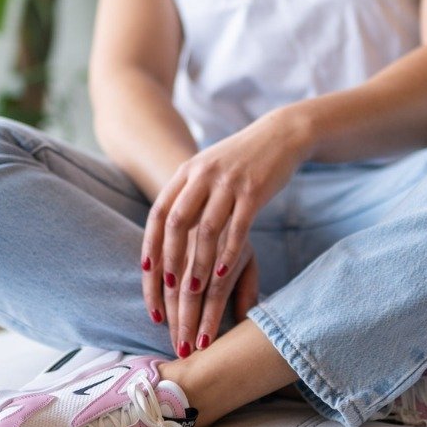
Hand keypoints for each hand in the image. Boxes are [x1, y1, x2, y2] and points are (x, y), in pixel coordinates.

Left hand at [140, 109, 309, 354]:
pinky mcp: (254, 191)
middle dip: (170, 259)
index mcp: (187, 171)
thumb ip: (186, 195)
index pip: (159, 211)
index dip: (151, 242)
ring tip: (195, 292)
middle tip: (169, 290)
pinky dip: (228, 254)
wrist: (280, 135)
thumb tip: (166, 231)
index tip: (147, 272)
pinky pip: (238, 228)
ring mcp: (229, 183)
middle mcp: (203, 175)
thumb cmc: (240, 161)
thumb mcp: (207, 170)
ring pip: (207, 229)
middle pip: (177, 222)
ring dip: (199, 263)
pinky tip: (223, 275)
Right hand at [156, 226, 260, 354]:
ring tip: (172, 340)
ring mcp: (181, 241)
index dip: (209, 319)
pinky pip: (153, 268)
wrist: (212, 193)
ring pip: (170, 282)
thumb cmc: (234, 237)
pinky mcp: (164, 238)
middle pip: (191, 290)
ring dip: (169, 314)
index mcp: (228, 252)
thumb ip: (247, 288)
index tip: (203, 346)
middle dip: (186, 323)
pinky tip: (155, 315)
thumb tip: (246, 321)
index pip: (216, 292)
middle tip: (183, 352)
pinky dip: (151, 293)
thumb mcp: (248, 258)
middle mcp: (203, 246)